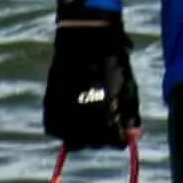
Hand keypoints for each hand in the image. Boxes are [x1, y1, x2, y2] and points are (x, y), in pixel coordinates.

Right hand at [43, 0, 140, 149]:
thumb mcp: (126, 85)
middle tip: (105, 125)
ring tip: (90, 116)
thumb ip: (130, 112)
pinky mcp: (49, 108)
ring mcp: (63, 114)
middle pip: (93, 143)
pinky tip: (74, 114)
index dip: (119, 137)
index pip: (115, 142)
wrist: (85, 39)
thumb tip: (134, 135)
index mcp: (106, 114)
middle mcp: (82, 119)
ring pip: (73, 141)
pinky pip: (57, 130)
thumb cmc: (111, 61)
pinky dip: (65, 126)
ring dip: (83, 134)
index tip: (121, 133)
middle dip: (101, 137)